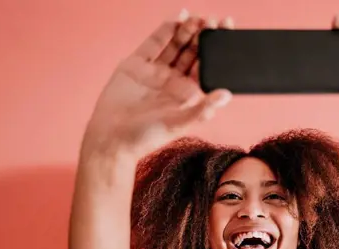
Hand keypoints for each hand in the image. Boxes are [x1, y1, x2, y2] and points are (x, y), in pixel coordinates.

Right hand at [83, 10, 233, 155]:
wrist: (111, 139)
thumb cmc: (146, 138)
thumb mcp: (179, 124)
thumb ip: (202, 109)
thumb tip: (226, 95)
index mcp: (188, 95)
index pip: (207, 69)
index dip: (216, 53)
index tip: (227, 36)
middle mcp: (174, 82)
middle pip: (193, 54)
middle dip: (203, 37)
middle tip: (213, 20)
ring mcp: (156, 72)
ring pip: (176, 46)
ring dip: (188, 31)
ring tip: (198, 19)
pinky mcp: (137, 65)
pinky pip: (154, 44)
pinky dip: (166, 30)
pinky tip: (178, 18)